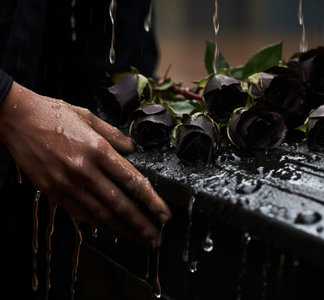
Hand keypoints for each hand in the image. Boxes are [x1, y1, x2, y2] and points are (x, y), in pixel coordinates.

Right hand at [0, 82, 170, 244]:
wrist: (15, 118)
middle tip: (156, 238)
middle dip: (141, 224)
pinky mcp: (53, 192)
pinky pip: (80, 214)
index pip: (132, 181)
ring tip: (139, 239)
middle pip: (120, 204)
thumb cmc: (53, 113)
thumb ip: (114, 135)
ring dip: (123, 230)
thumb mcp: (89, 116)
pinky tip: (112, 230)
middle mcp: (84, 170)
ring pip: (101, 214)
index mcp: (97, 150)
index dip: (152, 202)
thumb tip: (132, 149)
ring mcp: (67, 184)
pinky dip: (98, 224)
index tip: (164, 215)